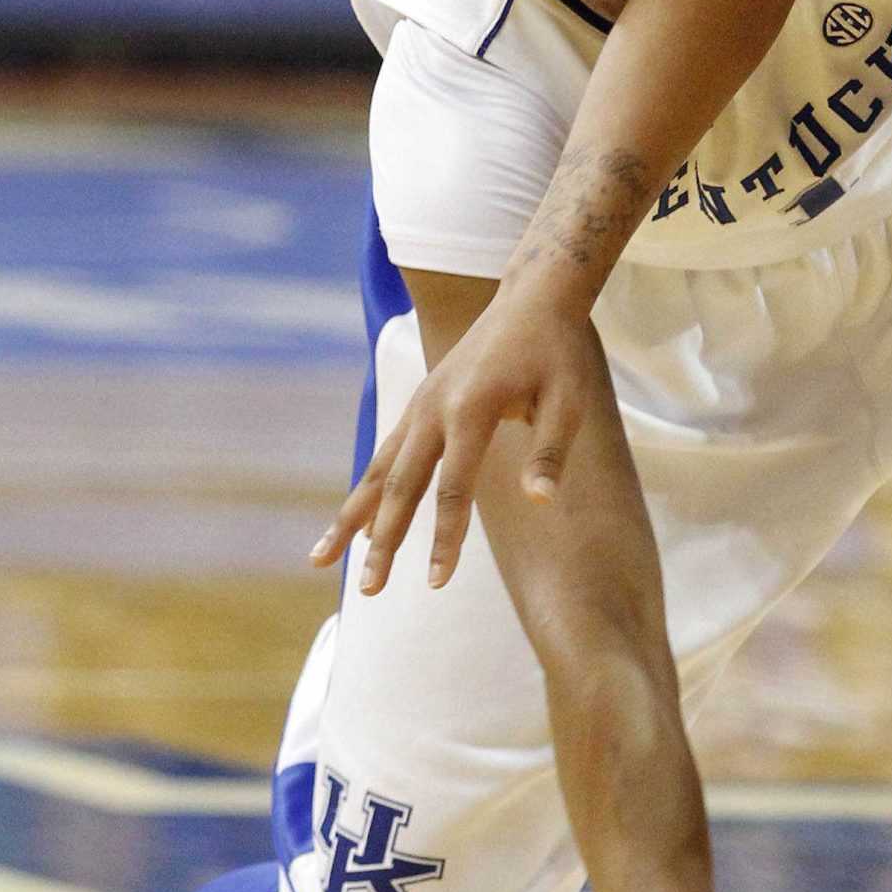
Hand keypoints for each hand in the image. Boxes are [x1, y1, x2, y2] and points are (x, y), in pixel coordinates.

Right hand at [310, 287, 594, 594]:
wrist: (533, 300)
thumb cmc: (557, 354)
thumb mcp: (570, 401)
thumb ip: (550, 452)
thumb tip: (539, 502)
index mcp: (473, 409)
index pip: (454, 488)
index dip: (445, 538)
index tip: (437, 583)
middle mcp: (434, 409)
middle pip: (401, 487)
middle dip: (385, 542)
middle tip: (371, 591)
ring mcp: (420, 405)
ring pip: (377, 471)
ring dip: (353, 519)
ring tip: (321, 562)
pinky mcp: (419, 405)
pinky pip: (385, 455)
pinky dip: (367, 491)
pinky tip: (356, 524)